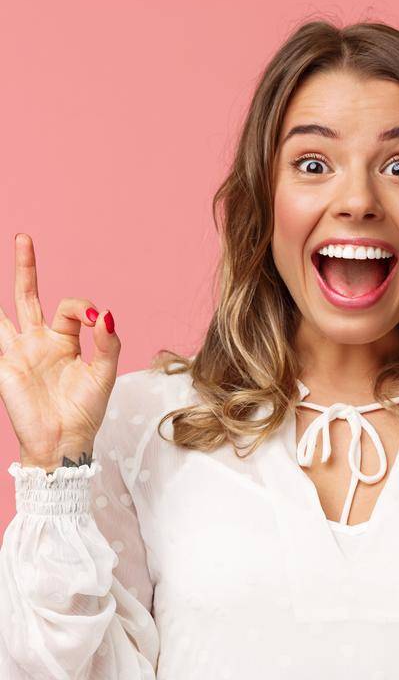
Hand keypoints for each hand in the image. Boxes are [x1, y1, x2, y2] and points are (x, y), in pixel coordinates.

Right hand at [0, 233, 120, 469]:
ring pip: (2, 312)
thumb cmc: (86, 411)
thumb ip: (107, 343)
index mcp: (66, 341)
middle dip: (26, 267)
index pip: (70, 309)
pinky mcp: (4, 365)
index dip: (82, 308)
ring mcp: (17, 351)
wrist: (65, 441)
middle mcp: (39, 341)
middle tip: (24, 237)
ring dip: (1, 291)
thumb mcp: (105, 374)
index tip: (93, 321)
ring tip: (9, 255)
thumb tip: (104, 313)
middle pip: (28, 296)